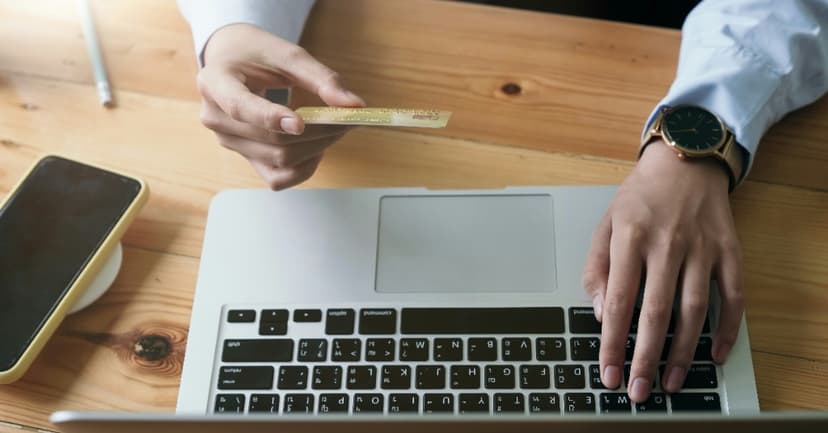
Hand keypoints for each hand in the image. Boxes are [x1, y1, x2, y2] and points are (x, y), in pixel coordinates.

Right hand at [197, 24, 365, 189]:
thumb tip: (354, 105)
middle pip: (271, 139)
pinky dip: (303, 168)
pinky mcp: (245, 158)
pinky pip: (277, 178)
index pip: (240, 107)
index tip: (301, 123)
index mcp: (215, 81)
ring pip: (279, 160)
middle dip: (316, 133)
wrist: (233, 61)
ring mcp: (228, 141)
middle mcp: (215, 117)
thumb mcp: (287, 54)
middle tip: (348, 120)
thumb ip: (321, 78)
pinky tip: (317, 148)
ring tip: (336, 129)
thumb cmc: (257, 53)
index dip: (270, 117)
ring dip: (316, 148)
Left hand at [582, 140, 743, 402]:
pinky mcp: (729, 251)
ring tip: (670, 382)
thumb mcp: (605, 223)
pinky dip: (727, 329)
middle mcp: (667, 244)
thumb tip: (598, 311)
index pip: (618, 301)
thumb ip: (597, 267)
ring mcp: (702, 248)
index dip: (612, 341)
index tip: (608, 371)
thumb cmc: (640, 196)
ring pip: (693, 311)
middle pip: (655, 313)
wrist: (686, 161)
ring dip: (682, 352)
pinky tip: (715, 354)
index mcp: (630, 237)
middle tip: (639, 390)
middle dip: (645, 358)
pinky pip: (732, 297)